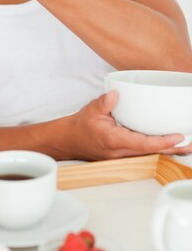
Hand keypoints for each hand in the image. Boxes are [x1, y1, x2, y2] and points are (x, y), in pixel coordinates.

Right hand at [67, 91, 188, 159]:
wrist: (71, 140)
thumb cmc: (82, 126)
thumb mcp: (91, 110)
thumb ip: (104, 102)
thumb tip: (116, 94)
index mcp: (115, 140)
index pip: (143, 143)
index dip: (162, 141)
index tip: (177, 137)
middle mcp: (121, 152)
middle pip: (153, 152)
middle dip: (173, 149)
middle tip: (190, 144)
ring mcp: (123, 156)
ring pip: (151, 155)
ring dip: (169, 151)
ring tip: (187, 146)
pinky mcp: (125, 155)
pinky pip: (145, 154)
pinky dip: (159, 150)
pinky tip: (170, 147)